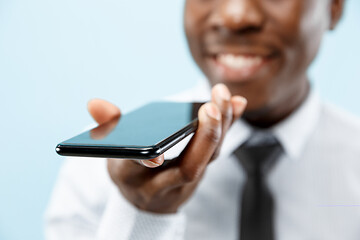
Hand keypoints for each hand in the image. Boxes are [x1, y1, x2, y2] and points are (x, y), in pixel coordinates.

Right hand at [88, 84, 246, 213]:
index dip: (146, 162)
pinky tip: (236, 104)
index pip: (139, 172)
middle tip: (212, 105)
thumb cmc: (129, 171)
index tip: (156, 155)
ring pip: (207, 159)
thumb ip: (107, 125)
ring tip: (226, 97)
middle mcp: (159, 184)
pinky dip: (227, 126)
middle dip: (204, 136)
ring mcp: (183, 182)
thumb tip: (95, 104)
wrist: (146, 201)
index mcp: (131, 176)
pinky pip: (215, 151)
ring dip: (221, 127)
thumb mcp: (112, 151)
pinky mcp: (199, 173)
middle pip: (188, 168)